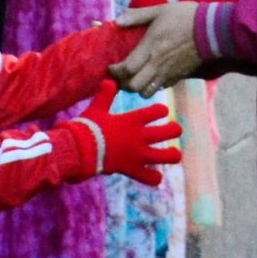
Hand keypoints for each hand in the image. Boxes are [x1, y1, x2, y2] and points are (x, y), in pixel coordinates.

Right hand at [65, 80, 182, 185]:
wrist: (81, 149)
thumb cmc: (88, 127)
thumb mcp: (97, 108)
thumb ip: (105, 95)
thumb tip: (109, 79)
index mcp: (133, 120)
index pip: (157, 111)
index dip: (162, 110)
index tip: (162, 111)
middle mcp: (140, 136)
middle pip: (169, 131)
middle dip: (174, 130)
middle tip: (175, 129)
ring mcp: (138, 154)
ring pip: (166, 156)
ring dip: (172, 155)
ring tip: (174, 154)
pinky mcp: (132, 169)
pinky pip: (149, 177)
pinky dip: (154, 178)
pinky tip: (156, 177)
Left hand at [110, 3, 201, 97]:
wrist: (211, 30)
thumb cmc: (184, 17)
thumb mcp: (159, 10)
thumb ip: (136, 16)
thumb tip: (117, 21)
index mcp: (150, 48)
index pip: (126, 69)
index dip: (114, 72)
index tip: (111, 67)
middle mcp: (157, 65)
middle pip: (133, 87)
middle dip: (123, 84)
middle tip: (120, 75)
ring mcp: (168, 73)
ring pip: (146, 93)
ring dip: (137, 88)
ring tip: (135, 78)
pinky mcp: (178, 77)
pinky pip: (160, 89)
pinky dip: (152, 87)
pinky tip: (151, 76)